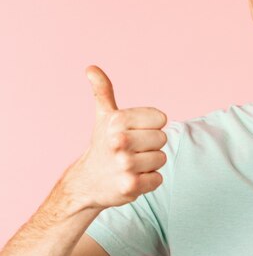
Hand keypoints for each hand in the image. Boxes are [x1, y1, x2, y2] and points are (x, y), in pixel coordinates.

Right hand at [65, 65, 167, 209]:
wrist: (87, 182)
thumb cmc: (102, 144)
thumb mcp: (104, 115)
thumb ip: (103, 91)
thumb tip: (91, 68)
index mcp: (117, 120)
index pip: (161, 119)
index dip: (150, 127)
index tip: (133, 133)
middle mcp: (118, 141)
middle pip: (162, 139)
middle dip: (150, 147)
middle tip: (130, 151)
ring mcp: (124, 165)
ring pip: (161, 159)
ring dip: (149, 165)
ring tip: (129, 165)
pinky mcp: (129, 187)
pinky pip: (157, 179)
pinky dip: (148, 181)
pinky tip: (131, 180)